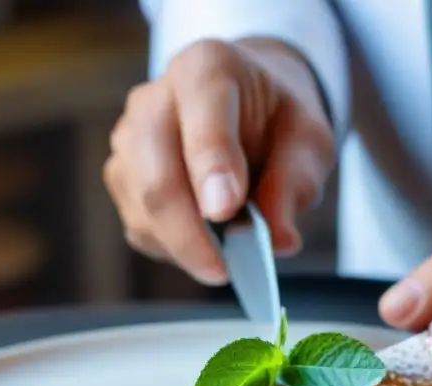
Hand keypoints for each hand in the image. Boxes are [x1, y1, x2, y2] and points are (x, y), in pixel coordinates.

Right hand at [104, 38, 334, 283]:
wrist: (249, 109)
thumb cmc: (278, 121)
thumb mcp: (308, 141)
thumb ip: (294, 183)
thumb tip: (279, 240)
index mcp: (207, 68)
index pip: (202, 112)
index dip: (212, 164)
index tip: (226, 211)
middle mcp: (155, 99)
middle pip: (157, 175)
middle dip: (189, 233)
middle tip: (224, 271)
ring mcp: (129, 139)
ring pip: (142, 208)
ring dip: (184, 247)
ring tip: (229, 259)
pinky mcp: (122, 178)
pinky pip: (140, 227)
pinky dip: (174, 250)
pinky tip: (206, 247)